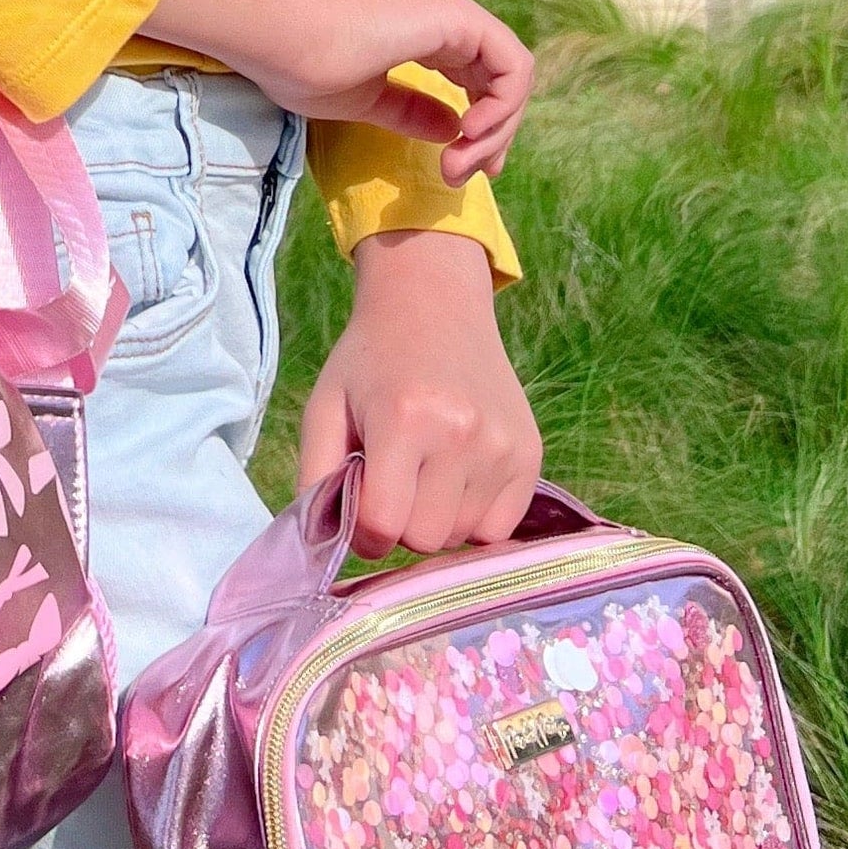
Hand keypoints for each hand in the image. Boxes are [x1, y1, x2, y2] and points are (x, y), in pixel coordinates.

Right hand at [141, 0, 532, 186]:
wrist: (282, 38)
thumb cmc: (305, 67)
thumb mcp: (367, 99)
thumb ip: (412, 111)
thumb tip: (453, 129)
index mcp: (419, 26)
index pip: (474, 76)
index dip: (480, 126)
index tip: (459, 167)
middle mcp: (442, 11)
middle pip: (498, 78)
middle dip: (492, 136)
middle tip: (462, 176)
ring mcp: (451, 10)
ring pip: (511, 73)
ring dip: (497, 129)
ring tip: (459, 164)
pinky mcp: (457, 17)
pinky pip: (512, 66)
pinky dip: (503, 106)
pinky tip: (469, 133)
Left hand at [296, 230, 543, 555]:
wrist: (434, 306)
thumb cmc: (371, 361)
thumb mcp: (324, 406)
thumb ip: (316, 476)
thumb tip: (326, 542)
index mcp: (404, 420)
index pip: (383, 524)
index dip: (364, 532)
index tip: (361, 507)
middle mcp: (461, 434)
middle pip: (426, 540)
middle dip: (401, 525)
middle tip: (394, 484)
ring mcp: (503, 446)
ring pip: (462, 538)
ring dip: (437, 522)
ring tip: (425, 474)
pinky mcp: (531, 453)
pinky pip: (500, 529)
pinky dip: (474, 519)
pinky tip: (456, 481)